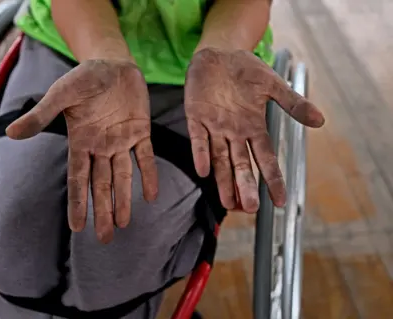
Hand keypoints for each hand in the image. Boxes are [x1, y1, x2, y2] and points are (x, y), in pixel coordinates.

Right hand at [6, 60, 157, 242]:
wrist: (112, 63)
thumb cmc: (84, 78)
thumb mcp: (61, 94)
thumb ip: (41, 115)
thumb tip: (11, 133)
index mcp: (81, 141)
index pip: (78, 179)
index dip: (78, 203)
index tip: (77, 228)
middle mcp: (101, 147)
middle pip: (101, 185)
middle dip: (102, 211)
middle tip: (105, 238)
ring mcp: (121, 141)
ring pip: (122, 177)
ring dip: (123, 200)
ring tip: (123, 224)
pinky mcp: (140, 132)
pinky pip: (145, 158)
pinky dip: (149, 176)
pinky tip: (151, 196)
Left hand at [185, 48, 323, 212]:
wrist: (219, 52)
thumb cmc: (246, 69)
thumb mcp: (272, 84)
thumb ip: (293, 103)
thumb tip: (321, 121)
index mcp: (253, 126)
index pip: (266, 158)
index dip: (273, 179)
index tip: (280, 201)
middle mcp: (234, 132)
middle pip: (241, 165)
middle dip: (245, 186)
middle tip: (250, 208)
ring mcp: (214, 127)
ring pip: (220, 159)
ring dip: (223, 180)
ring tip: (228, 203)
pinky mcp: (196, 117)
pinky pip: (198, 139)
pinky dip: (201, 154)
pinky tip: (204, 171)